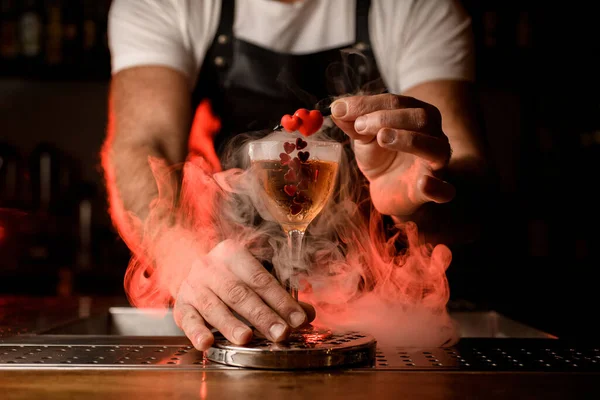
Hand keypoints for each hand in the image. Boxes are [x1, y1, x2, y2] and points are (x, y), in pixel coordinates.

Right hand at [173, 239, 314, 350]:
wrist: (181, 261)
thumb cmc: (227, 273)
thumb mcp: (251, 275)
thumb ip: (278, 294)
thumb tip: (306, 315)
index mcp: (233, 254)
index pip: (260, 279)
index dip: (281, 300)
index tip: (299, 319)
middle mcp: (211, 268)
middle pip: (239, 293)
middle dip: (262, 315)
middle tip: (280, 333)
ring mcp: (194, 286)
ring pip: (214, 306)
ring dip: (230, 324)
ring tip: (246, 338)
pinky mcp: (181, 305)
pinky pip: (188, 319)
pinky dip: (196, 332)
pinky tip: (206, 343)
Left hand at [331, 93, 455, 216]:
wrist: (387, 190)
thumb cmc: (380, 157)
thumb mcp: (364, 138)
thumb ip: (353, 123)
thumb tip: (337, 108)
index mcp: (417, 115)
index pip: (397, 102)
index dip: (369, 104)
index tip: (341, 109)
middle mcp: (433, 135)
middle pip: (421, 118)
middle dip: (387, 117)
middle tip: (360, 125)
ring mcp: (436, 163)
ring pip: (435, 147)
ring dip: (409, 140)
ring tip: (382, 138)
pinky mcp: (433, 192)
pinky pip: (444, 190)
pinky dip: (436, 187)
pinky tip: (424, 184)